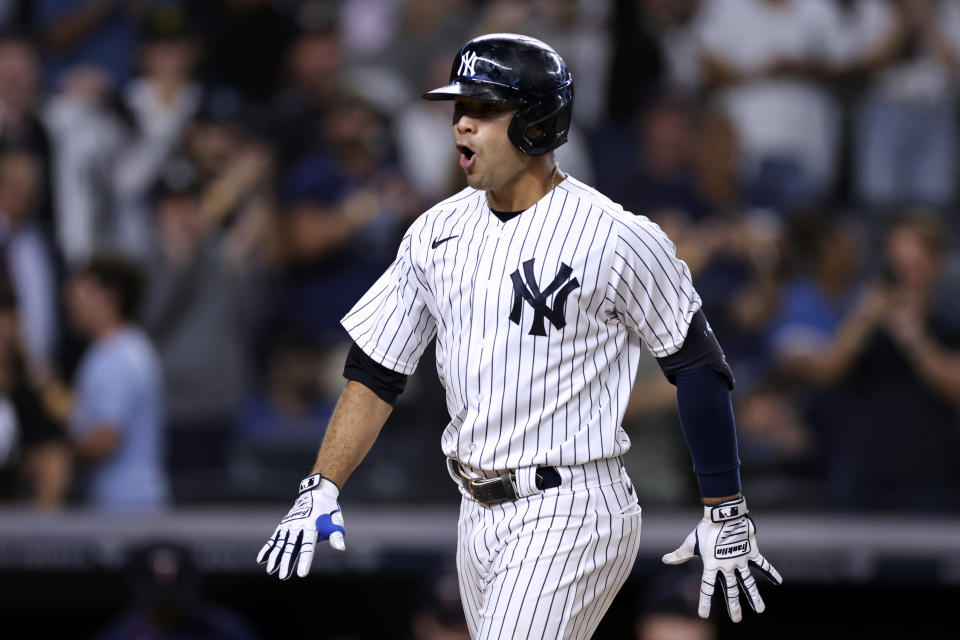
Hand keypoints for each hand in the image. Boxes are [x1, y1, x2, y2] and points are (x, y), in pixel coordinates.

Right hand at [257, 474, 345, 579]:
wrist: (315, 493)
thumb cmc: (328, 510)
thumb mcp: (336, 519)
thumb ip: (336, 534)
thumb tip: (340, 549)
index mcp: (312, 525)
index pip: (308, 546)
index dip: (305, 561)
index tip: (301, 574)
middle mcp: (298, 525)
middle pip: (291, 547)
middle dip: (287, 563)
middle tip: (284, 577)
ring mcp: (289, 524)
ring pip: (280, 544)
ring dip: (275, 558)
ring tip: (271, 571)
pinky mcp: (283, 525)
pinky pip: (274, 538)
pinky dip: (267, 549)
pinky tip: (261, 560)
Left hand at [662, 497, 781, 621]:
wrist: (722, 514)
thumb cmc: (705, 528)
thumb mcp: (691, 543)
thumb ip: (680, 554)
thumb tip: (665, 560)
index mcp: (711, 565)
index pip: (706, 588)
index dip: (704, 602)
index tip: (703, 616)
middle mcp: (726, 566)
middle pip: (731, 590)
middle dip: (734, 606)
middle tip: (737, 620)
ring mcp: (740, 560)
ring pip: (748, 582)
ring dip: (754, 597)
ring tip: (760, 610)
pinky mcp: (751, 552)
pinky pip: (762, 564)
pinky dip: (771, 573)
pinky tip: (778, 582)